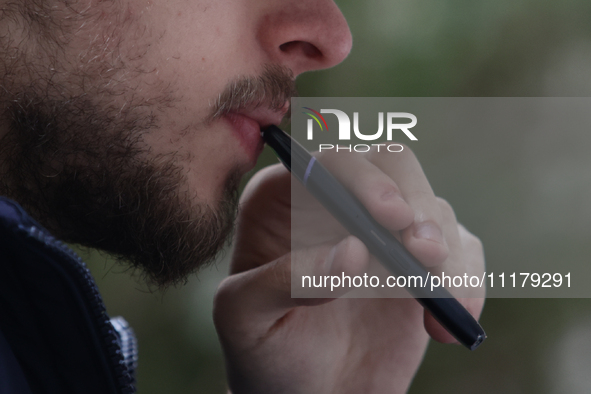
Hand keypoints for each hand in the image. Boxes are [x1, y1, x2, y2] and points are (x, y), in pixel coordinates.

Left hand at [213, 146, 484, 393]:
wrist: (311, 391)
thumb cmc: (265, 349)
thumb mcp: (246, 320)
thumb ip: (284, 282)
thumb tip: (352, 251)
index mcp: (284, 202)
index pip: (326, 163)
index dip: (361, 178)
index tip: (389, 217)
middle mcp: (338, 204)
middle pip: (391, 165)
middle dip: (415, 203)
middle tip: (425, 252)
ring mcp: (384, 230)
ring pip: (432, 208)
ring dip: (446, 250)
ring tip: (442, 299)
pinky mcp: (421, 260)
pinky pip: (461, 249)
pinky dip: (468, 279)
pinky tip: (451, 322)